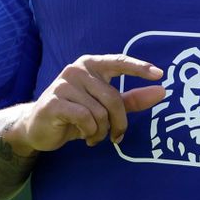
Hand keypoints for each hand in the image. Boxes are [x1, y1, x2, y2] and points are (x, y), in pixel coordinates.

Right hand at [8, 54, 165, 154]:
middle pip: (113, 98)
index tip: (159, 74)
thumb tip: (161, 91)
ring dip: (101, 131)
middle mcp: (77, 69)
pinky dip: (89, 132)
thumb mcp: (106, 107)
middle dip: (118, 123)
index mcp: (91, 65)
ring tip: (93, 136)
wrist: (38, 127)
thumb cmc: (75, 114)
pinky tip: (84, 135)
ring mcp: (64, 84)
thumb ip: (132, 99)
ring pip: (99, 112)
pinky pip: (85, 118)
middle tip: (116, 137)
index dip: (139, 67)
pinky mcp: (54, 101)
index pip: (119, 61)